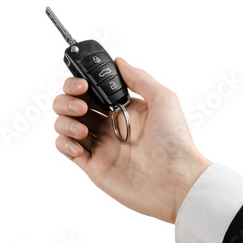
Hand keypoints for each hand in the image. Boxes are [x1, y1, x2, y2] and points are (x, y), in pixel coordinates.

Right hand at [53, 58, 211, 222]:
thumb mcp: (164, 100)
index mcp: (125, 109)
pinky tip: (79, 144)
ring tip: (83, 130)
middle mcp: (110, 126)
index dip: (81, 83)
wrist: (177, 181)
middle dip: (67, 99)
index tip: (83, 83)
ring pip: (66, 125)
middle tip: (81, 105)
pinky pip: (67, 150)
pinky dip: (64, 143)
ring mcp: (101, 146)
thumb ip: (139, 78)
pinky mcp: (94, 166)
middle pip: (73, 105)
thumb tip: (119, 61)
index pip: (92, 90)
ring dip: (64, 121)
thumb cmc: (176, 142)